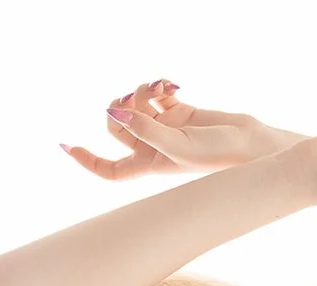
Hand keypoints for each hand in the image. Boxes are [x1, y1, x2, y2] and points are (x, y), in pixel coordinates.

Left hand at [66, 79, 295, 179]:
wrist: (250, 144)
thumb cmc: (215, 156)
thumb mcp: (174, 146)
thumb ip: (144, 128)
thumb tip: (116, 114)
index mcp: (147, 165)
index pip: (108, 168)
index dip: (86, 160)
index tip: (65, 145)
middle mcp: (152, 147)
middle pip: (117, 126)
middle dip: (119, 109)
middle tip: (133, 100)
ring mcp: (165, 128)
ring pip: (136, 107)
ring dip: (139, 93)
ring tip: (157, 88)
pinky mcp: (180, 111)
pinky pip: (156, 95)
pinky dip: (158, 87)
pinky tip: (170, 85)